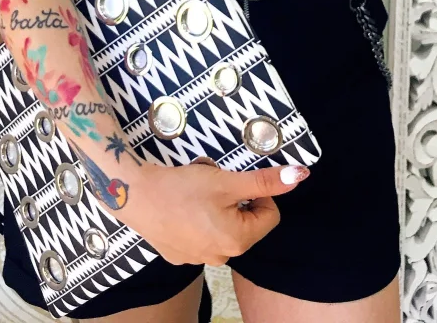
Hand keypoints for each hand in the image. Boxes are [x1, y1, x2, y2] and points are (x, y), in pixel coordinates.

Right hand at [108, 158, 308, 265]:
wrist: (135, 195)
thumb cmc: (183, 187)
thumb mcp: (228, 180)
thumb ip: (264, 182)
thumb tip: (301, 177)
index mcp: (238, 241)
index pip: (270, 215)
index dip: (257, 194)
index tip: (235, 182)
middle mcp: (221, 257)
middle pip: (246, 222)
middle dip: (235, 199)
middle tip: (213, 183)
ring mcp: (199, 259)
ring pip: (224, 226)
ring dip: (218, 207)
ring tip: (196, 192)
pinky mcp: (180, 255)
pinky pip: (202, 234)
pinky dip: (198, 218)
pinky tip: (182, 206)